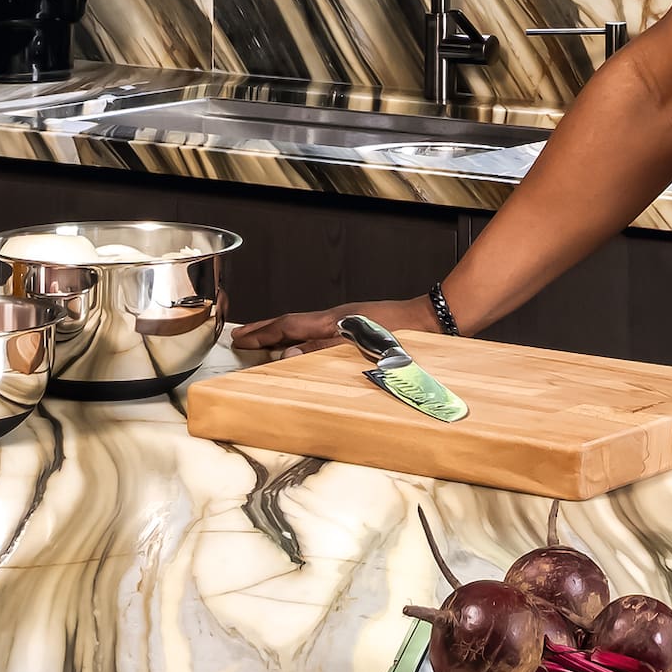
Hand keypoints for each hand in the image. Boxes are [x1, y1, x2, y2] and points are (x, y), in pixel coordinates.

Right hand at [226, 297, 443, 358]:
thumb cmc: (402, 335)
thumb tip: (287, 353)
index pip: (287, 326)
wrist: (433, 320)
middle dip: (264, 330)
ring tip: (266, 341)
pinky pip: (320, 332)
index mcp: (331, 322)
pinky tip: (307, 347)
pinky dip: (303, 338)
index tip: (238, 338)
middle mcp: (336, 318)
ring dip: (282, 334)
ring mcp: (347, 321)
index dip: (261, 333)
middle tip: (241, 336)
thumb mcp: (360, 345)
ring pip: (305, 328)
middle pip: (291, 324)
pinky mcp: (359, 327)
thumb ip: (323, 351)